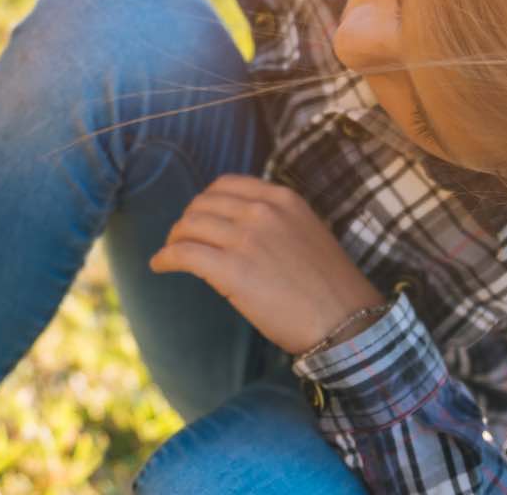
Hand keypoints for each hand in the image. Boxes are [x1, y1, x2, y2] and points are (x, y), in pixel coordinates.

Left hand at [150, 175, 385, 354]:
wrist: (347, 322)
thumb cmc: (331, 287)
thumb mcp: (307, 232)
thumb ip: (275, 221)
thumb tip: (238, 225)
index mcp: (282, 198)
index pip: (225, 185)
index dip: (204, 202)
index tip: (199, 217)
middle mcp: (261, 211)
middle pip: (202, 204)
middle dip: (186, 221)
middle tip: (181, 240)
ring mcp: (246, 239)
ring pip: (189, 226)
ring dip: (174, 240)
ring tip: (170, 253)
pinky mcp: (232, 271)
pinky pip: (184, 254)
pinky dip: (165, 258)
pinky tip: (160, 266)